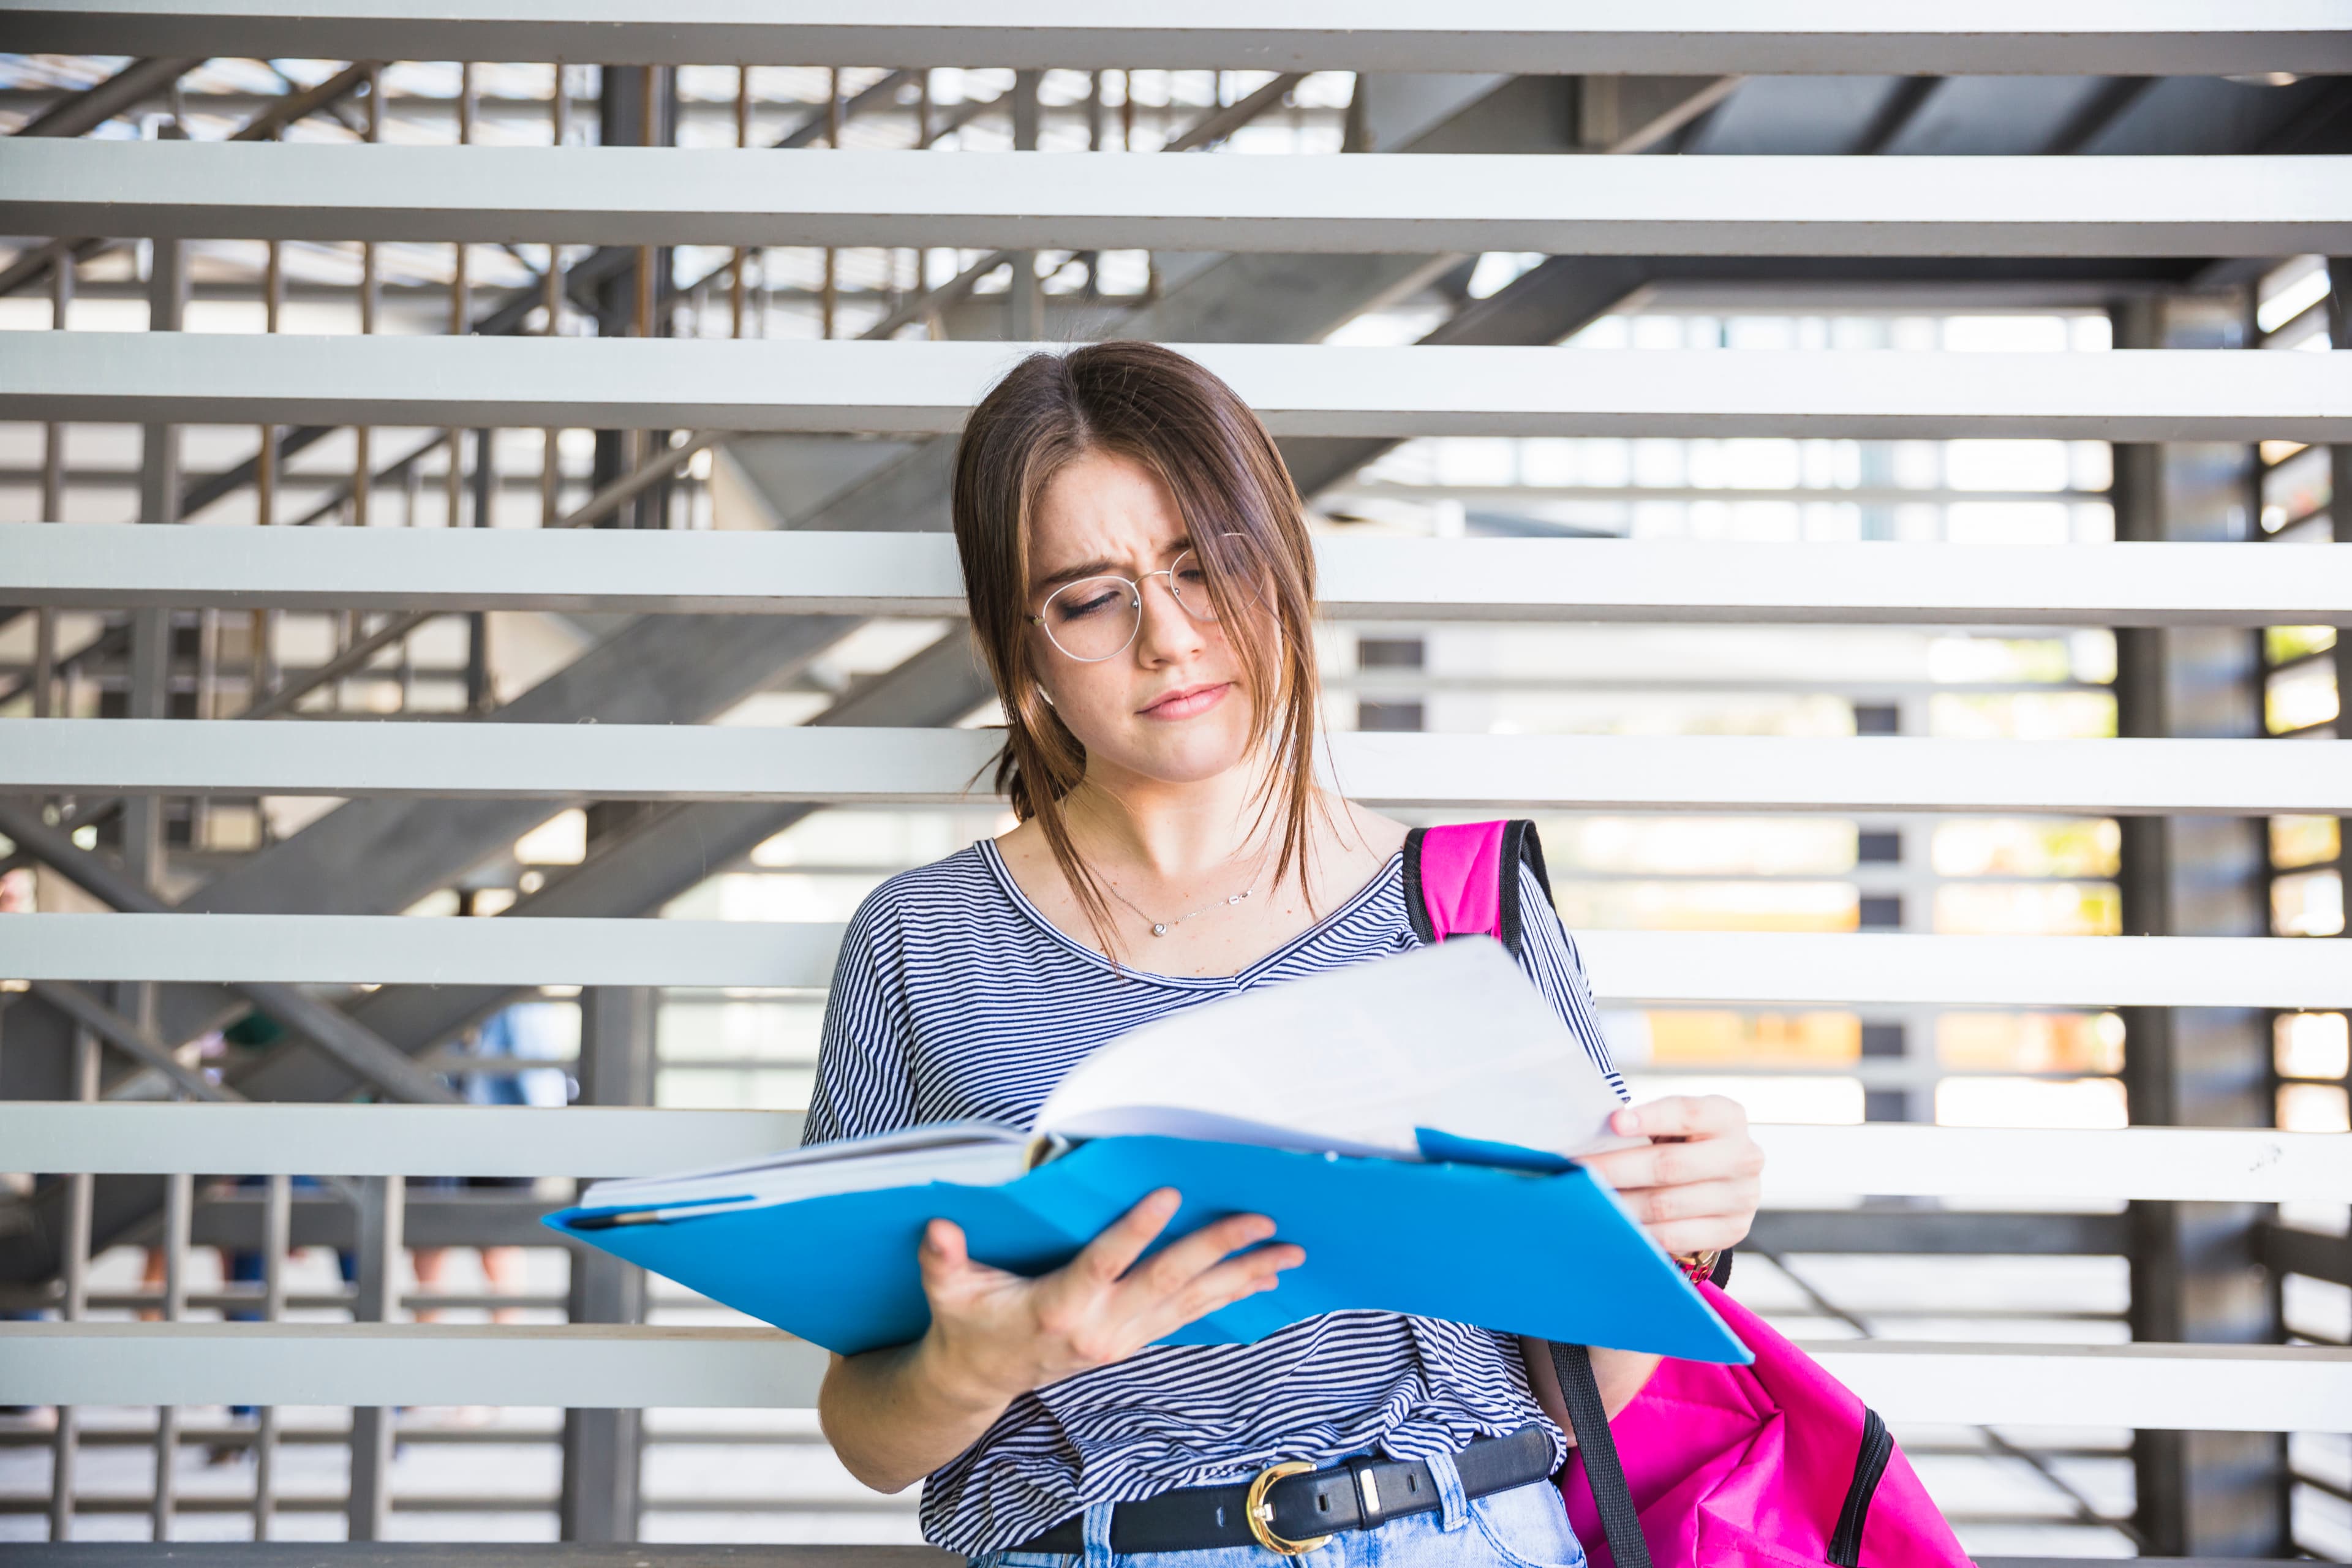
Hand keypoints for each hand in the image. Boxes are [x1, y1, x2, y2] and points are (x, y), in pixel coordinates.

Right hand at [913, 1188, 1304, 1410]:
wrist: (978, 1381)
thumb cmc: (967, 1324)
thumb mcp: (948, 1291)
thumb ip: (944, 1259)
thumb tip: (938, 1229)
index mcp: (1058, 1308)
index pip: (1103, 1265)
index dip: (1135, 1231)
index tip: (1167, 1196)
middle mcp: (1100, 1328)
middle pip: (1167, 1282)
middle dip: (1216, 1250)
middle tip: (1259, 1222)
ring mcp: (1122, 1338)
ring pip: (1191, 1303)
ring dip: (1240, 1277)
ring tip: (1285, 1254)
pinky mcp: (1132, 1341)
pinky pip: (1189, 1316)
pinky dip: (1227, 1297)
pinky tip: (1258, 1280)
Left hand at [1580, 1095, 1762, 1255]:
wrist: (1721, 1180)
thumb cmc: (1682, 1142)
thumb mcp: (1672, 1124)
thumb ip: (1642, 1125)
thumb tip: (1590, 1136)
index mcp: (1727, 1117)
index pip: (1688, 1113)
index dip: (1651, 1117)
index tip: (1613, 1123)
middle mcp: (1743, 1156)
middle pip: (1670, 1165)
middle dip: (1617, 1168)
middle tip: (1578, 1169)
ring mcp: (1742, 1197)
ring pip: (1666, 1205)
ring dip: (1620, 1203)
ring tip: (1586, 1198)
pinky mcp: (1732, 1231)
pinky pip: (1674, 1236)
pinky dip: (1638, 1231)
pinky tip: (1613, 1223)